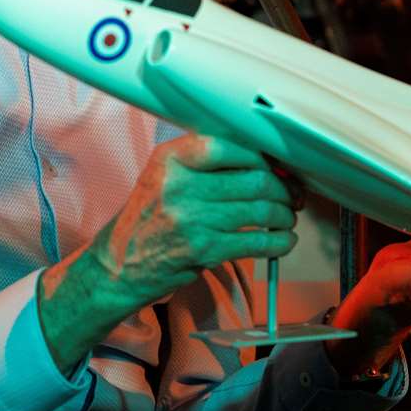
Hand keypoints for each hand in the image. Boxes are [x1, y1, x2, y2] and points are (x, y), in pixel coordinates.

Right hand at [37, 133, 297, 373]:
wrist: (119, 264)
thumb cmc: (148, 218)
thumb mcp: (163, 177)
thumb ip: (203, 164)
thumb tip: (263, 161)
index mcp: (171, 159)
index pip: (231, 146)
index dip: (263, 158)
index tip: (276, 167)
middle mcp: (180, 185)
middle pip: (254, 179)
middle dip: (282, 188)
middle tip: (291, 195)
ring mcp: (192, 219)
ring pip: (261, 210)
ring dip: (283, 215)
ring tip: (285, 217)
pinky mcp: (204, 250)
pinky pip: (256, 242)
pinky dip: (278, 242)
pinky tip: (283, 241)